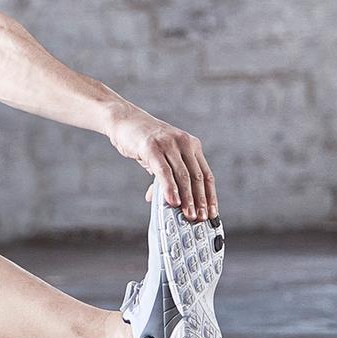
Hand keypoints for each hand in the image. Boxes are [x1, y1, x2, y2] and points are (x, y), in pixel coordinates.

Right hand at [106, 104, 216, 221]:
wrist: (124, 120)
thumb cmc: (143, 140)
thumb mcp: (161, 157)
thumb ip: (166, 177)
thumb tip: (166, 200)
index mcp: (191, 145)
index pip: (206, 174)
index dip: (210, 195)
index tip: (212, 212)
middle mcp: (184, 143)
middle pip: (197, 177)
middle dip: (200, 200)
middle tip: (201, 218)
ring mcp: (169, 143)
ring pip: (183, 175)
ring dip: (187, 198)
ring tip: (188, 214)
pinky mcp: (152, 147)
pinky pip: (164, 171)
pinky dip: (169, 188)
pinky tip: (172, 201)